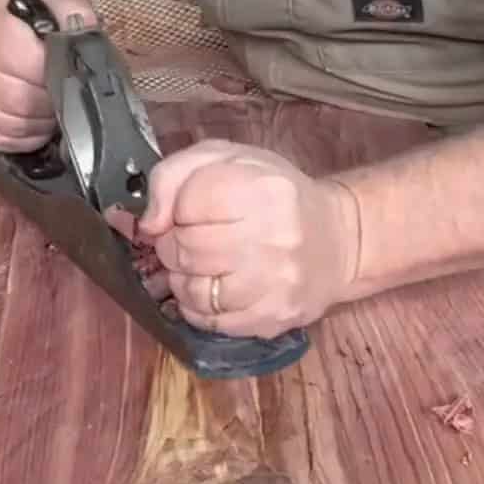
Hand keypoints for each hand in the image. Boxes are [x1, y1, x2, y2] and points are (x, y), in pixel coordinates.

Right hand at [0, 0, 98, 151]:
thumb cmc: (23, 17)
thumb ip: (74, 14)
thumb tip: (88, 42)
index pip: (27, 63)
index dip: (57, 76)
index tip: (72, 76)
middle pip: (17, 99)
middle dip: (50, 104)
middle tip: (66, 97)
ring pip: (10, 124)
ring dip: (40, 123)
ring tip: (52, 109)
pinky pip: (0, 140)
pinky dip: (26, 137)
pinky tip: (35, 122)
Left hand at [138, 140, 361, 338]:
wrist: (338, 239)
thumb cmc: (275, 196)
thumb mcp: (228, 161)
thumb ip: (174, 176)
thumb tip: (145, 223)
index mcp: (262, 187)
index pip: (185, 203)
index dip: (174, 210)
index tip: (187, 212)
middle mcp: (274, 236)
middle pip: (184, 249)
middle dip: (173, 246)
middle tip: (189, 241)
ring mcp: (275, 283)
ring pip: (192, 291)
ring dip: (183, 279)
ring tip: (201, 266)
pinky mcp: (273, 318)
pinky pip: (210, 322)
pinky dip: (198, 308)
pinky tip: (214, 289)